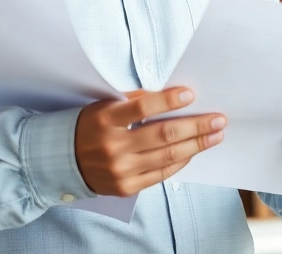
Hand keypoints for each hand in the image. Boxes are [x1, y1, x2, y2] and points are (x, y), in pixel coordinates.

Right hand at [74, 87, 224, 196]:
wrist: (62, 161)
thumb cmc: (90, 126)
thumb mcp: (105, 105)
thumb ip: (134, 100)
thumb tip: (172, 95)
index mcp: (106, 119)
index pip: (142, 107)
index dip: (168, 100)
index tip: (191, 94)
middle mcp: (113, 146)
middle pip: (163, 135)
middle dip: (196, 126)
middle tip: (219, 119)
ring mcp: (120, 170)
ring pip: (167, 157)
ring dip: (196, 145)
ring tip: (215, 135)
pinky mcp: (125, 187)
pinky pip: (161, 174)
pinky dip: (180, 162)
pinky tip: (194, 151)